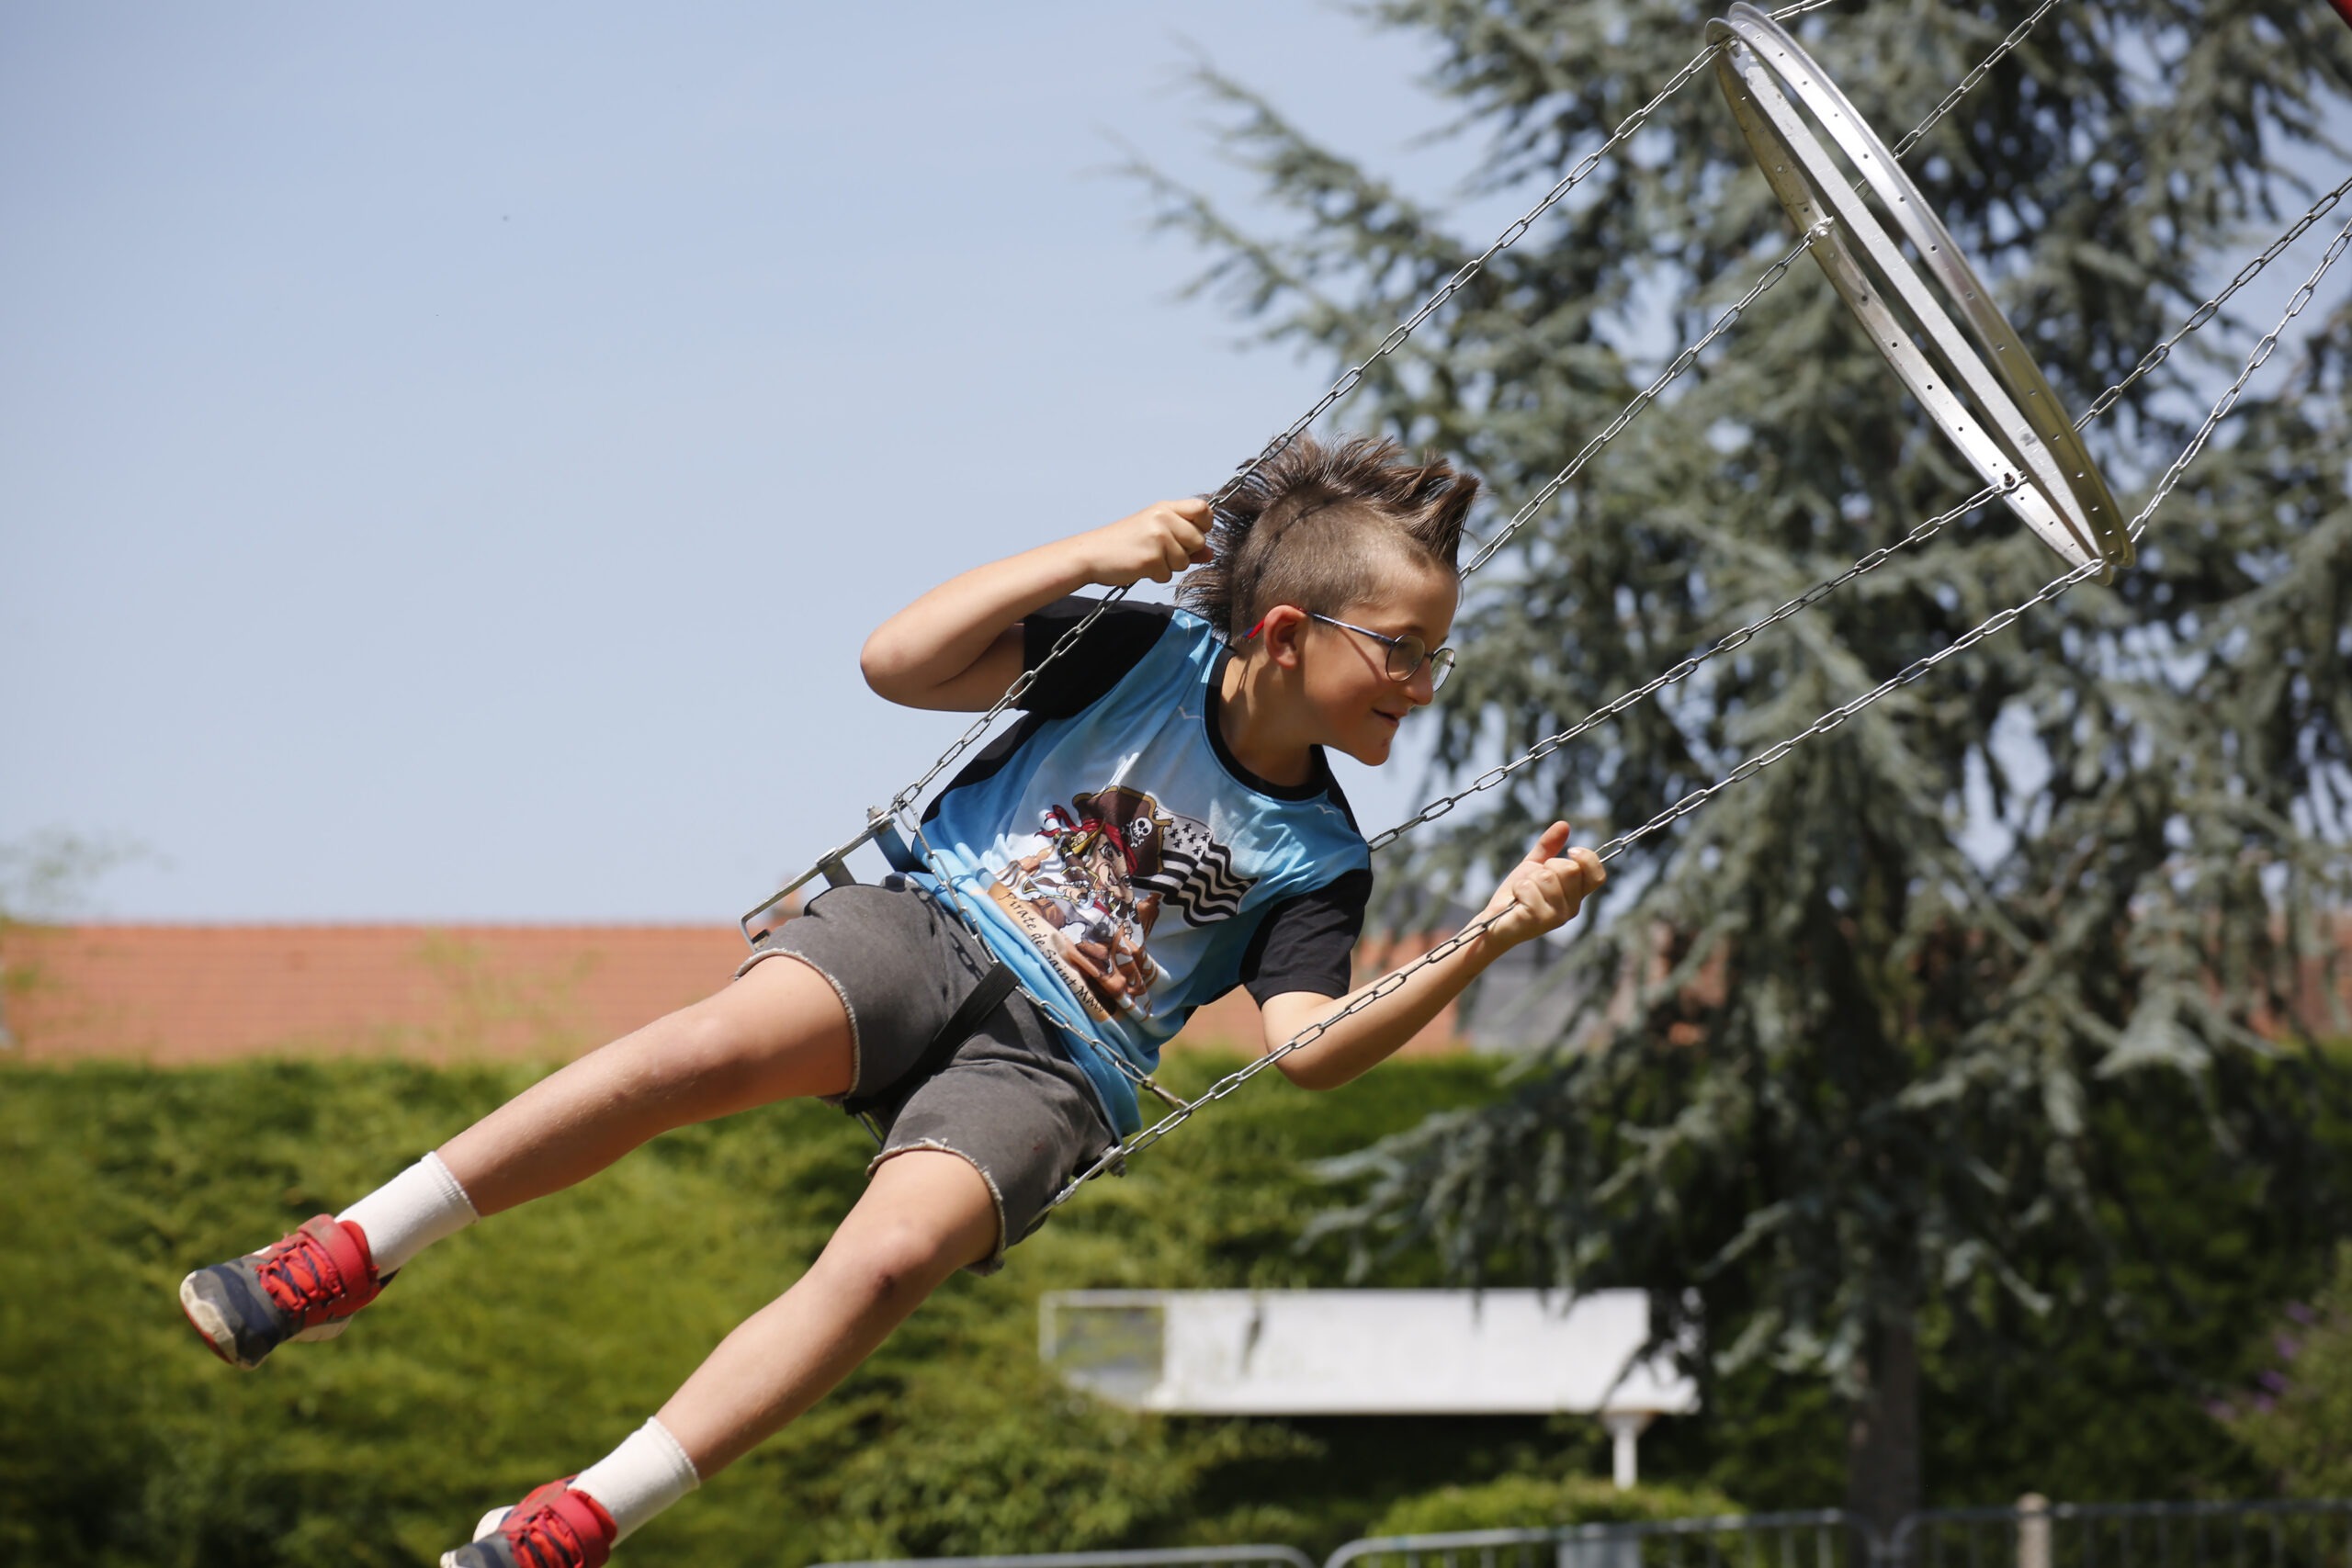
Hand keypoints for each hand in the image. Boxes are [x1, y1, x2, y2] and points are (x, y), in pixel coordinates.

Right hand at [1079, 499, 1213, 586]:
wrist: (1092, 554)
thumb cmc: (1123, 543)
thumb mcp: (1155, 533)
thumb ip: (1184, 540)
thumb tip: (1210, 554)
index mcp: (1164, 508)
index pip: (1203, 508)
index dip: (1204, 525)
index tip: (1192, 534)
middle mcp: (1163, 518)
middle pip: (1199, 540)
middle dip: (1185, 553)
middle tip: (1161, 551)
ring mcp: (1157, 538)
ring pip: (1185, 561)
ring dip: (1169, 566)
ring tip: (1148, 558)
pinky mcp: (1151, 558)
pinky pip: (1168, 574)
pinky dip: (1156, 575)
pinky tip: (1140, 566)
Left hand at [1475, 822, 1604, 950]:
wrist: (1493, 920)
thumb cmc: (1516, 895)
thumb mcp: (1533, 866)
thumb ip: (1549, 847)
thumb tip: (1563, 825)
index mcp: (1576, 895)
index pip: (1598, 875)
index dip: (1587, 858)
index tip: (1570, 850)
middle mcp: (1572, 908)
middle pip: (1570, 869)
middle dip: (1547, 866)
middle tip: (1534, 879)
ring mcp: (1557, 917)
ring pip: (1547, 877)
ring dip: (1528, 879)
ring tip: (1522, 892)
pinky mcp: (1538, 921)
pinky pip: (1529, 888)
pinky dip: (1518, 888)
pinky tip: (1516, 900)